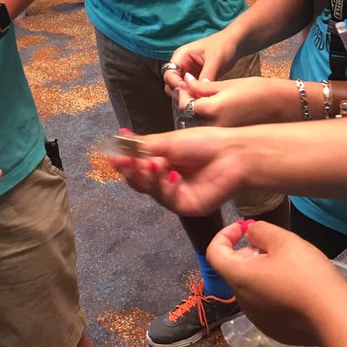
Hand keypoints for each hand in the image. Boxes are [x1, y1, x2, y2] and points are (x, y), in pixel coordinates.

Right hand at [108, 126, 246, 215]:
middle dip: (132, 170)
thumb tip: (117, 141)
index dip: (124, 162)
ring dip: (149, 177)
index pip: (135, 164)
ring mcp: (174, 193)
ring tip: (156, 163)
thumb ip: (143, 145)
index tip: (113, 156)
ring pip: (149, 190)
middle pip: (138, 180)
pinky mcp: (184, 206)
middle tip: (129, 161)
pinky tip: (173, 175)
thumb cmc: (204, 143)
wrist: (232, 154)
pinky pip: (166, 199)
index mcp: (161, 160)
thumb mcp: (169, 140)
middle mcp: (165, 178)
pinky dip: (165, 187)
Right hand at [163, 32, 239, 95]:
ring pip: (179, 89)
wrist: (234, 44)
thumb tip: (200, 92)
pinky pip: (190, 91)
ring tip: (199, 101)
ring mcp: (187, 73)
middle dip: (179, 93)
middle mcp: (181, 65)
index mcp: (181, 56)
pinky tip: (203, 100)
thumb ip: (207, 75)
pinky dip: (194, 96)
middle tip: (193, 100)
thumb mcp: (216, 60)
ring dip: (186, 96)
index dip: (175, 84)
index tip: (188, 91)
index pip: (169, 74)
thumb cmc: (224, 46)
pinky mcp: (195, 80)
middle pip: (170, 84)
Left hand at [176, 76, 294, 127]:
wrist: (285, 105)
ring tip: (205, 101)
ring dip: (198, 115)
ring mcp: (224, 135)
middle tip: (192, 93)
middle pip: (190, 117)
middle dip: (188, 105)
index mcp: (214, 109)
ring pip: (200, 126)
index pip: (186, 104)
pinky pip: (212, 131)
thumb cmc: (260, 90)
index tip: (185, 86)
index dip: (183, 94)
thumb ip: (204, 86)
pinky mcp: (231, 139)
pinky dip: (209, 122)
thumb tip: (187, 82)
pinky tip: (217, 112)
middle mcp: (216, 126)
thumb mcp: (229, 84)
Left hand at [207, 220, 346, 346]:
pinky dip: (272, 291)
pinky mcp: (273, 330)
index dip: (225, 235)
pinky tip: (296, 289)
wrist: (335, 318)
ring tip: (290, 266)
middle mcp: (241, 300)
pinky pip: (265, 304)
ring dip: (261, 271)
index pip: (214, 252)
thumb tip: (249, 232)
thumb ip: (260, 230)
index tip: (244, 228)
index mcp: (239, 277)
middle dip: (249, 252)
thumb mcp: (284, 241)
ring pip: (251, 287)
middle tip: (275, 246)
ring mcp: (257, 318)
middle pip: (235, 270)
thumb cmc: (307, 274)